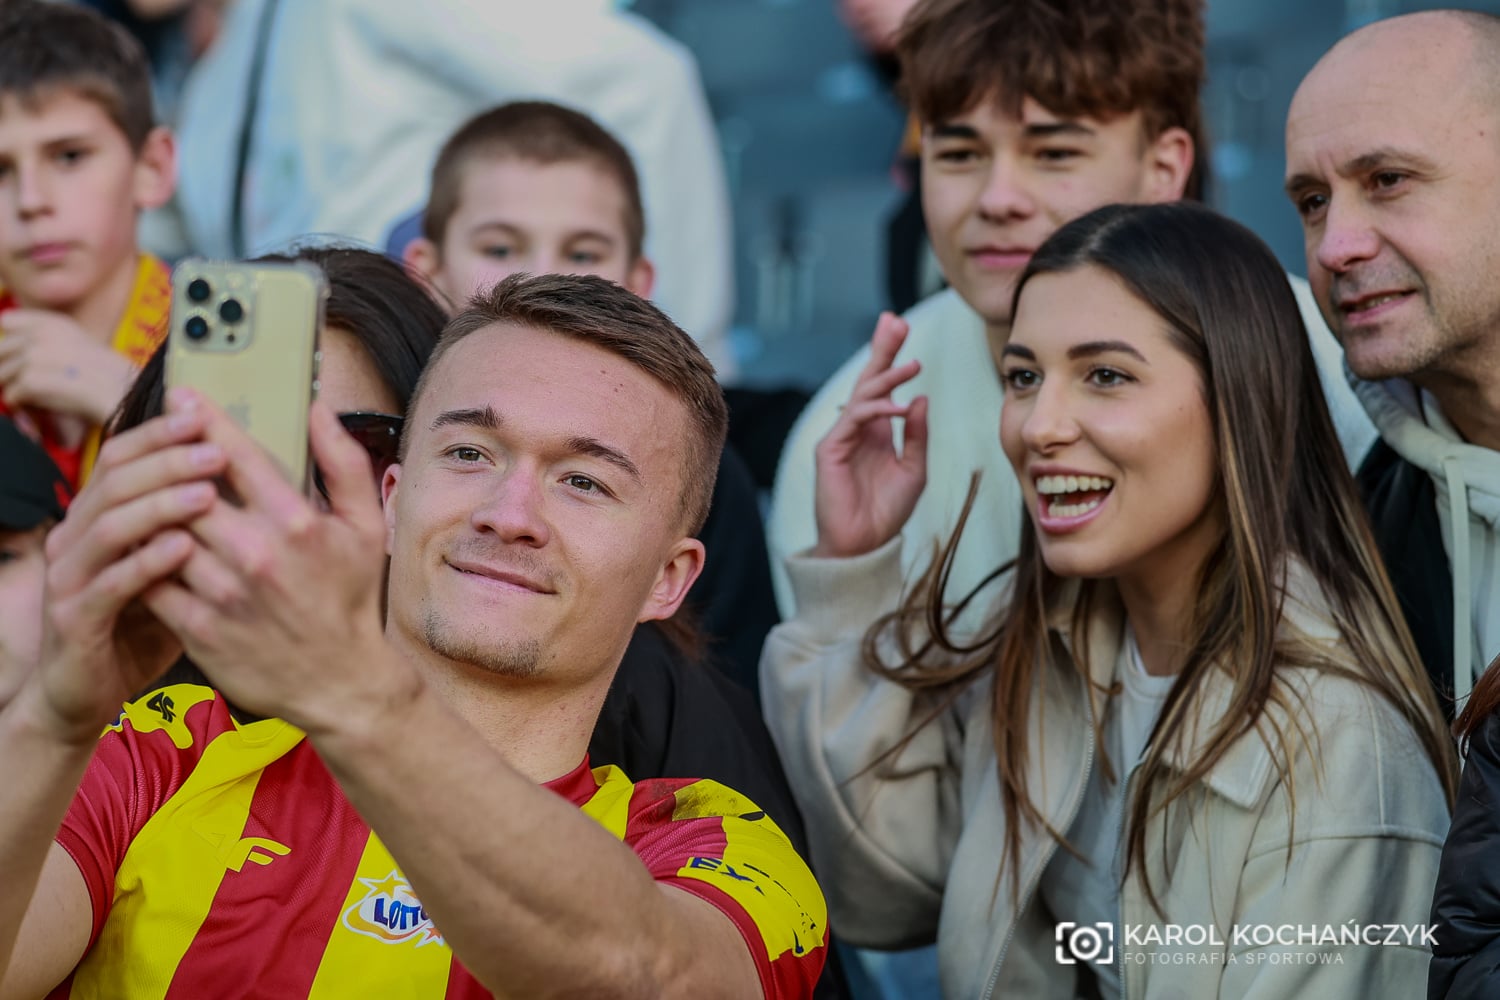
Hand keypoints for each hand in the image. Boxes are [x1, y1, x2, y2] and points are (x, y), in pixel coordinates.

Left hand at [0, 310, 136, 423]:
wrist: (127, 398)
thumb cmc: (111, 381)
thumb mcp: (83, 347)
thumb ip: (48, 340)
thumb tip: (6, 330)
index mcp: (55, 324)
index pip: (9, 322)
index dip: (12, 344)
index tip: (24, 364)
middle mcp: (42, 335)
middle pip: (1, 352)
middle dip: (10, 371)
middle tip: (31, 389)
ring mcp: (34, 357)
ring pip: (3, 376)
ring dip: (18, 394)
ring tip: (41, 404)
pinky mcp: (31, 381)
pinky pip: (10, 397)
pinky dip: (24, 409)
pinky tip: (43, 413)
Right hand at [33, 402, 224, 743]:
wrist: (90, 691)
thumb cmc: (144, 622)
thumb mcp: (175, 565)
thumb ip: (197, 522)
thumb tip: (250, 476)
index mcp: (101, 514)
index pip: (125, 455)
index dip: (160, 433)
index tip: (204, 414)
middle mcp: (78, 534)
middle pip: (116, 479)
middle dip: (166, 460)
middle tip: (216, 451)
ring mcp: (70, 575)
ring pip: (108, 523)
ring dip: (159, 504)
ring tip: (207, 493)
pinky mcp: (74, 617)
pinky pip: (109, 583)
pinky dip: (146, 561)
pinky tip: (184, 548)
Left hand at [144, 392, 397, 732]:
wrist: (341, 684)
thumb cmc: (350, 600)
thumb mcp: (365, 526)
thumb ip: (343, 462)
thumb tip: (319, 409)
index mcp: (295, 522)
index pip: (233, 454)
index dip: (202, 419)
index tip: (182, 397)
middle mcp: (255, 554)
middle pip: (185, 488)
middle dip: (168, 461)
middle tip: (156, 444)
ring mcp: (222, 594)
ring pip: (162, 533)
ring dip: (152, 509)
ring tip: (147, 494)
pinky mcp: (198, 629)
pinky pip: (152, 579)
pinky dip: (145, 558)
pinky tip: (148, 546)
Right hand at [811, 312, 927, 558]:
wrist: (865, 545)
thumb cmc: (887, 512)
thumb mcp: (914, 469)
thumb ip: (918, 435)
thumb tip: (922, 399)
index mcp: (877, 431)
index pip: (882, 386)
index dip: (889, 356)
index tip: (899, 327)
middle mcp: (857, 429)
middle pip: (867, 379)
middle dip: (881, 349)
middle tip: (894, 320)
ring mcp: (842, 437)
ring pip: (862, 395)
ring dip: (887, 377)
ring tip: (913, 364)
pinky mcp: (831, 450)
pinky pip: (855, 420)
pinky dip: (878, 410)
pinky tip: (901, 407)